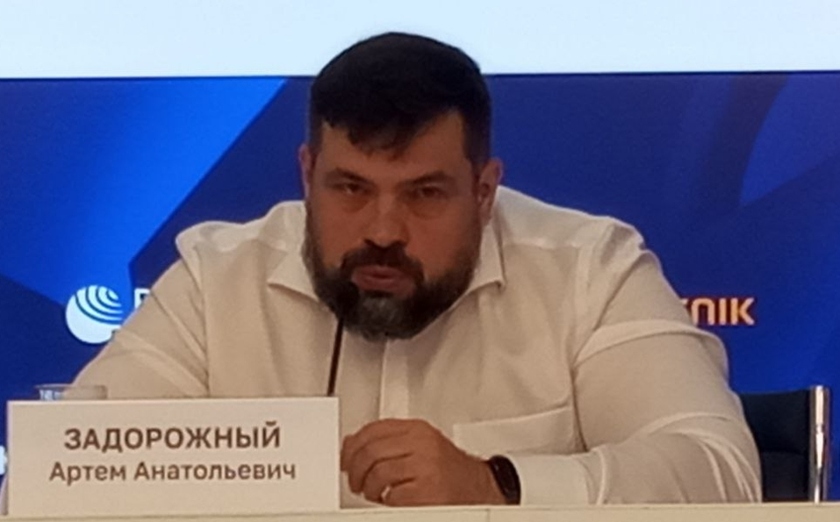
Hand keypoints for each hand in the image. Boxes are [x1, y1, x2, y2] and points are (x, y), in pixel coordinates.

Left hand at [341, 419, 505, 505]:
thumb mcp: (419, 446)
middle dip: (355, 470)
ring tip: (373, 494)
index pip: (373, 430)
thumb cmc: (449, 471)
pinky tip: (391, 501)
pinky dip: (386, 501)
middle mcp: (421, 444)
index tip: (345, 458)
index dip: (353, 446)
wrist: (480, 489)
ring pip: (377, 473)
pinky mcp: (426, 491)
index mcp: (417, 430)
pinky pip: (391, 495)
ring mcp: (425, 466)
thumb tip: (351, 444)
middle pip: (370, 451)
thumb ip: (389, 441)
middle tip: (355, 481)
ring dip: (369, 488)